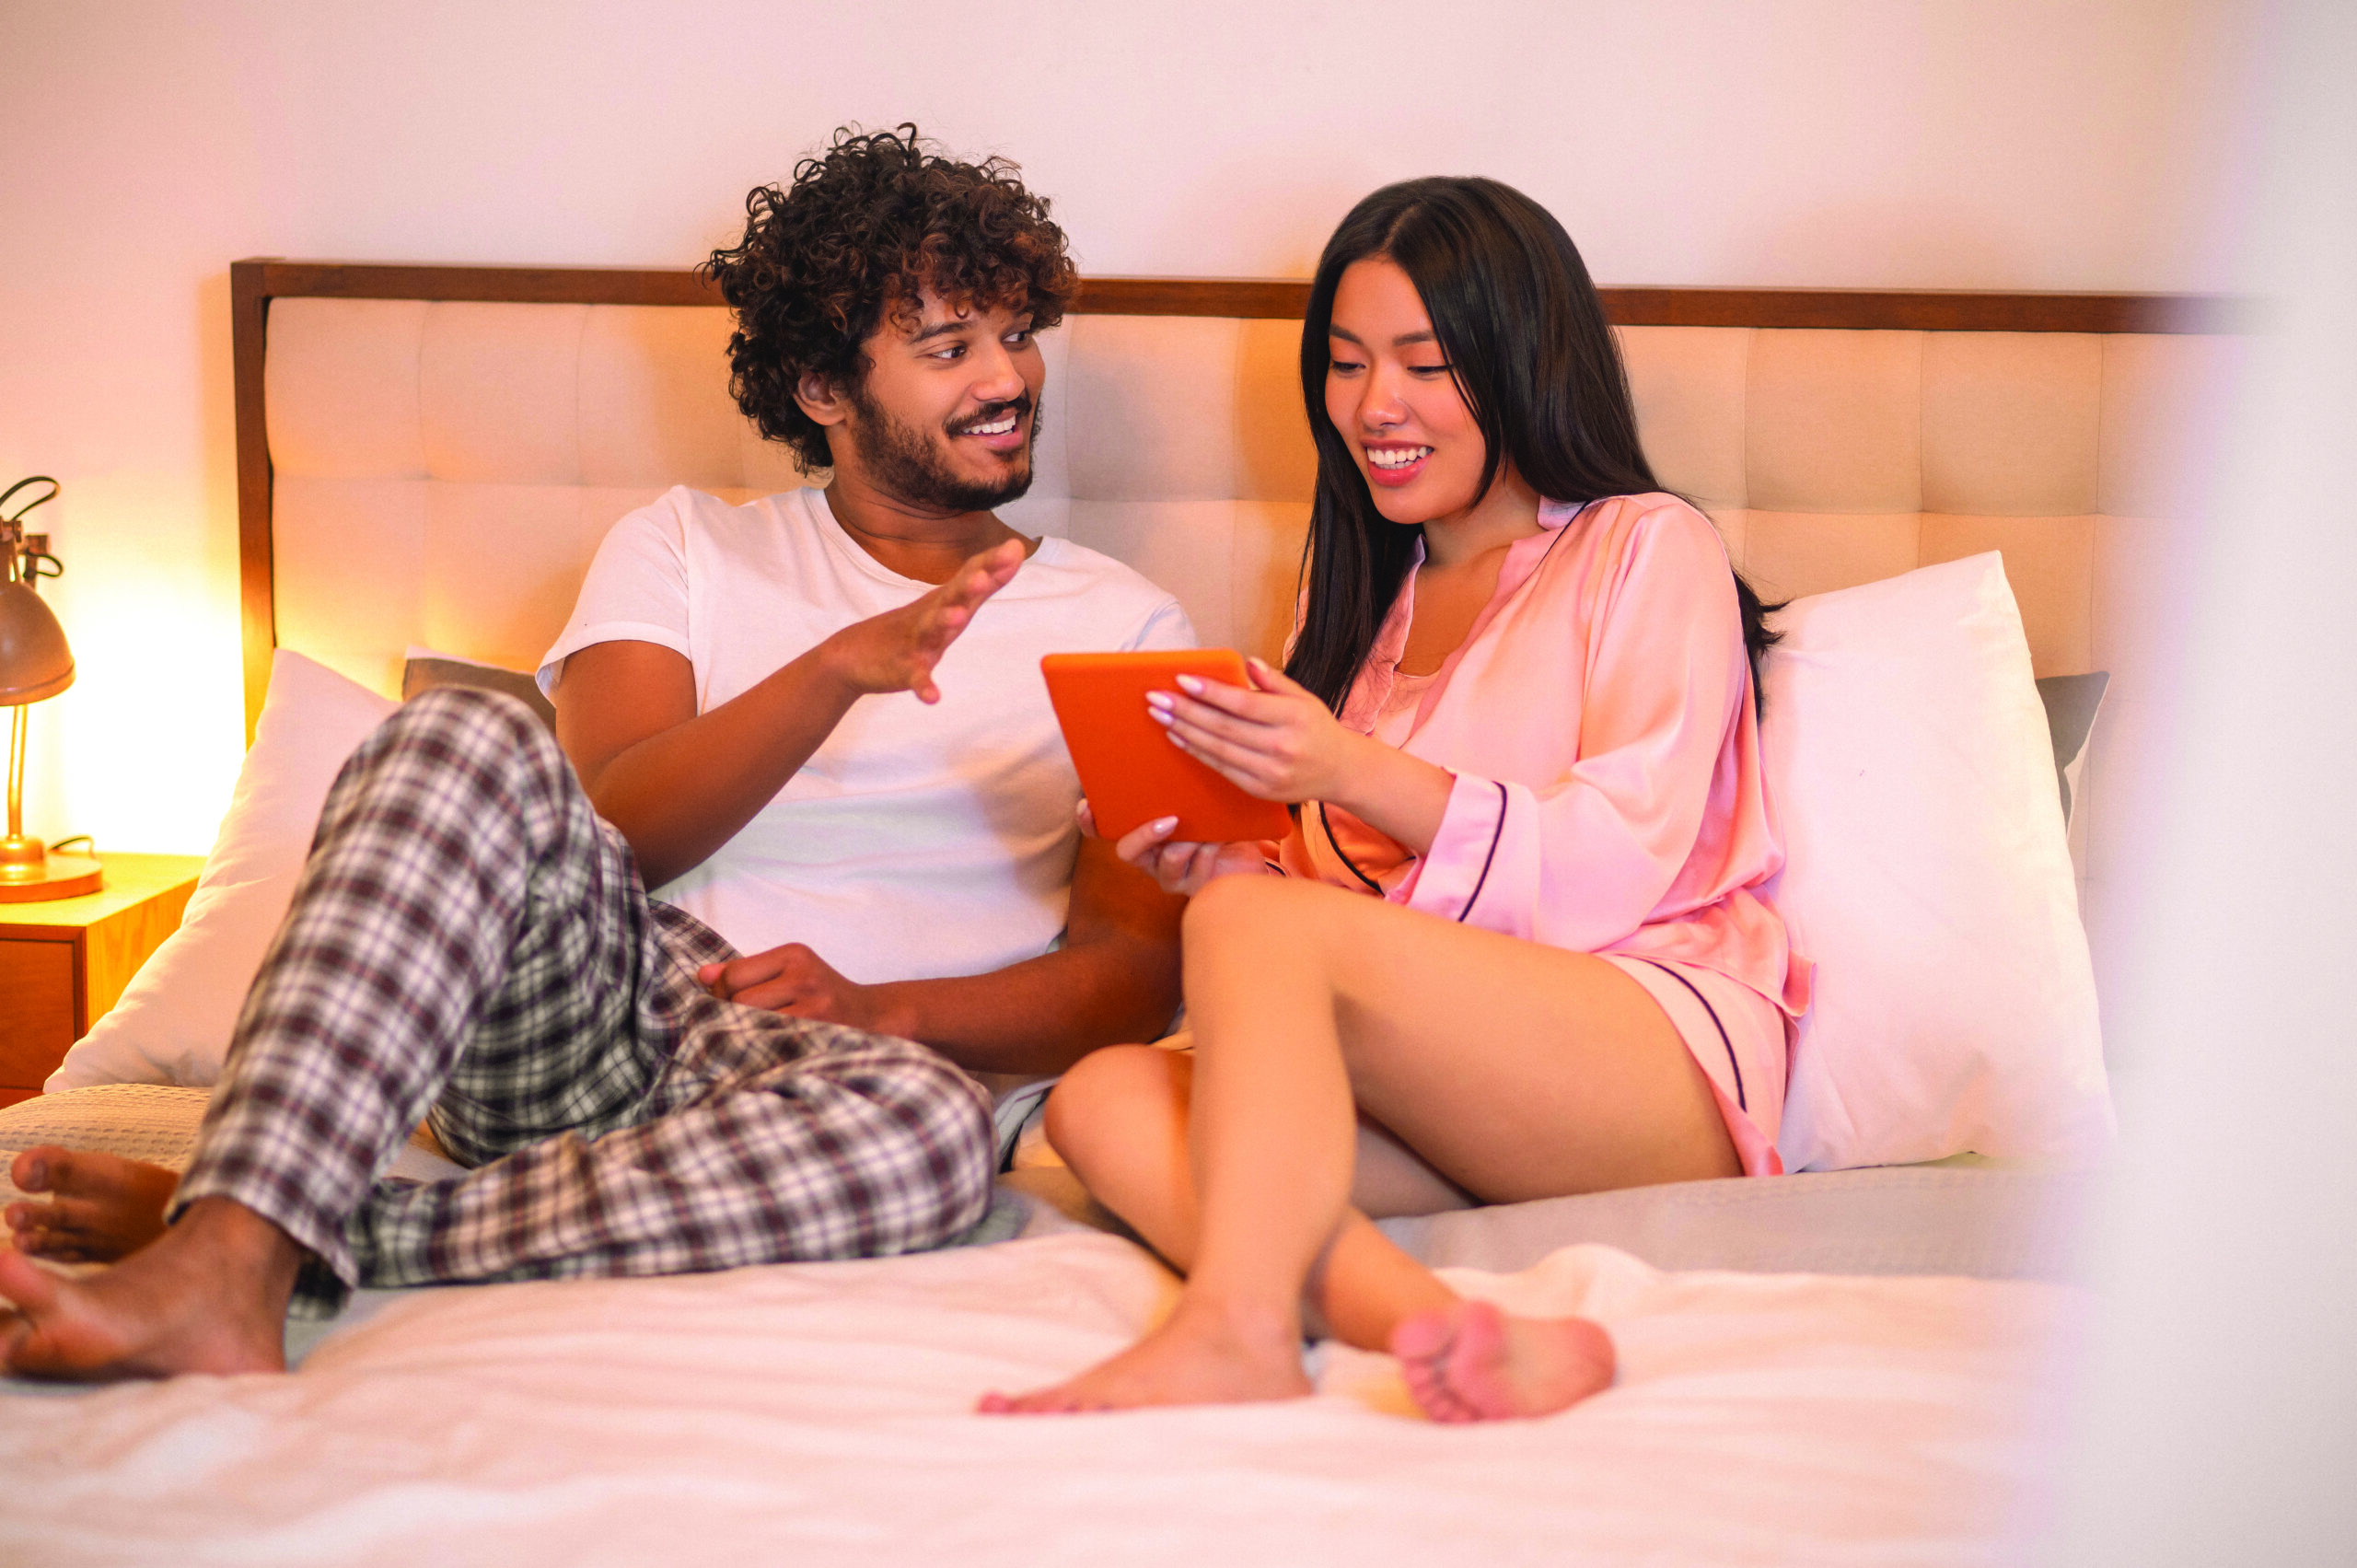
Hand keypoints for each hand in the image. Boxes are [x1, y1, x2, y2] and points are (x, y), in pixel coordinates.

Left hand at [697, 943, 909, 1035]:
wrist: (874, 1017)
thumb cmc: (821, 995)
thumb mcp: (788, 972)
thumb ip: (745, 972)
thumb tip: (702, 975)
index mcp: (794, 954)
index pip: (734, 974)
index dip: (720, 995)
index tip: (725, 1007)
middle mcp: (805, 975)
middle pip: (740, 1000)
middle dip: (731, 1017)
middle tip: (739, 1028)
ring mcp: (814, 1006)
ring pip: (753, 1024)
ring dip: (745, 1036)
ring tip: (752, 1040)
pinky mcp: (819, 1032)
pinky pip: (771, 1042)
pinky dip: (761, 1049)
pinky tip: (765, 1050)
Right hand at [820, 537, 1025, 703]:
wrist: (853, 655)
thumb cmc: (911, 626)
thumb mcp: (949, 601)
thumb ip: (984, 578)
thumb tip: (1016, 547)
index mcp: (946, 600)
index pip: (970, 577)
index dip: (991, 565)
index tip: (1014, 548)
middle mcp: (932, 615)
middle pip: (952, 598)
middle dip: (968, 587)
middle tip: (982, 575)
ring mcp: (916, 641)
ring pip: (932, 630)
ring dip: (944, 622)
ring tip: (957, 616)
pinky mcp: (903, 669)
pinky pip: (916, 678)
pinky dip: (924, 686)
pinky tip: (933, 697)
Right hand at [1080, 799, 1271, 896]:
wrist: (1244, 854)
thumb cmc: (1213, 820)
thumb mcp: (1192, 797)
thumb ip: (1173, 782)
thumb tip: (1169, 737)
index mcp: (1138, 832)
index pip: (1101, 830)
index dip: (1089, 821)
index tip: (1088, 804)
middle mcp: (1148, 856)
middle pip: (1126, 852)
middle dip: (1144, 835)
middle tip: (1169, 820)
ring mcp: (1169, 874)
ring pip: (1167, 862)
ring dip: (1189, 843)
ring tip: (1207, 830)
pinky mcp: (1193, 885)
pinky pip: (1195, 869)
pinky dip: (1208, 850)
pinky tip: (1221, 838)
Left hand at [1147, 656, 1360, 803]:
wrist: (1340, 771)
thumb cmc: (1317, 728)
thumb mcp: (1304, 698)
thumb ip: (1274, 681)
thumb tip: (1246, 662)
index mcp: (1294, 717)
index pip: (1244, 704)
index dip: (1210, 692)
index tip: (1181, 679)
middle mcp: (1282, 747)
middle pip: (1224, 727)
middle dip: (1185, 711)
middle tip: (1156, 697)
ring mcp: (1270, 772)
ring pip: (1218, 749)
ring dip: (1184, 731)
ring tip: (1160, 715)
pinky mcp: (1260, 790)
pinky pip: (1221, 768)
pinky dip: (1197, 752)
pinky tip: (1178, 737)